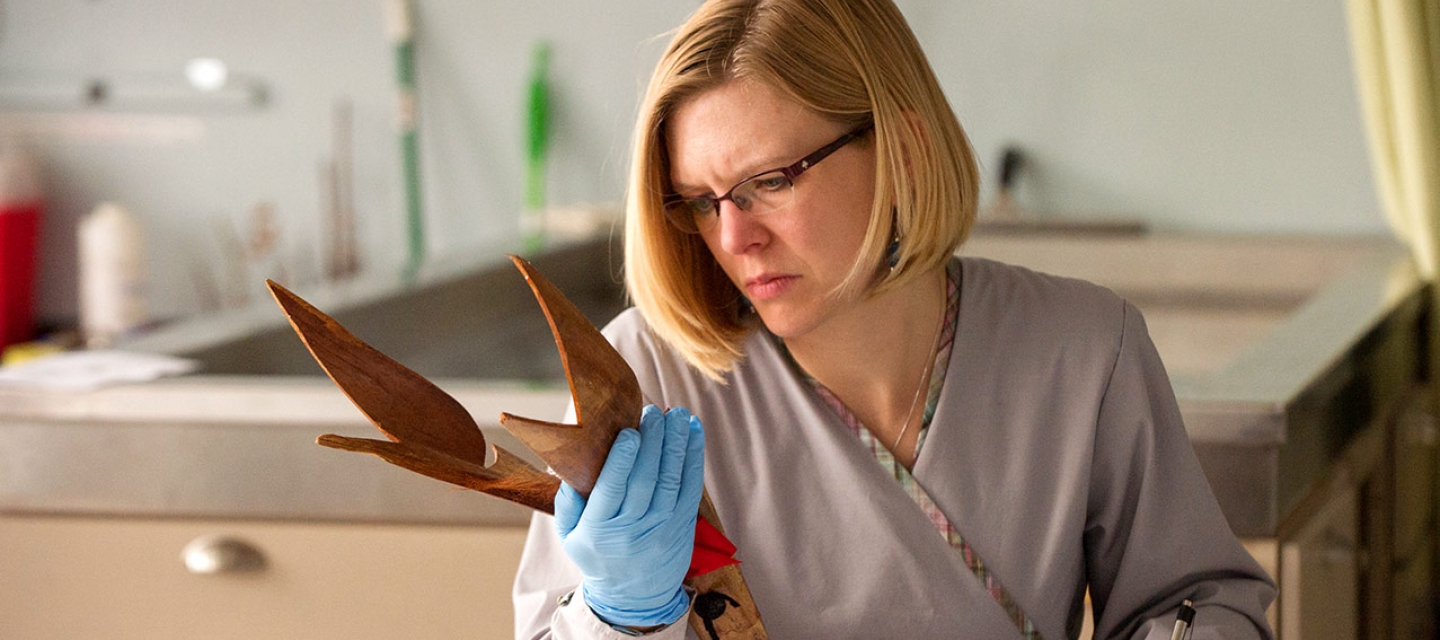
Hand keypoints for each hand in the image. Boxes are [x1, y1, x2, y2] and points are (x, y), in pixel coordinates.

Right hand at [553, 404, 705, 626]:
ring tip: (677, 415)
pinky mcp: (683, 525)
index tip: (629, 431)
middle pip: (645, 479)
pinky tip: (693, 432)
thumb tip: (570, 467)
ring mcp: (661, 527)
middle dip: (652, 443)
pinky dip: (694, 457)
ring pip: (671, 480)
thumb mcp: (570, 537)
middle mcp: (631, 529)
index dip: (623, 458)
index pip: (613, 488)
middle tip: (655, 413)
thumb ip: (567, 503)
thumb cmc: (599, 557)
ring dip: (676, 444)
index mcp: (599, 529)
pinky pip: (691, 487)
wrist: (634, 598)